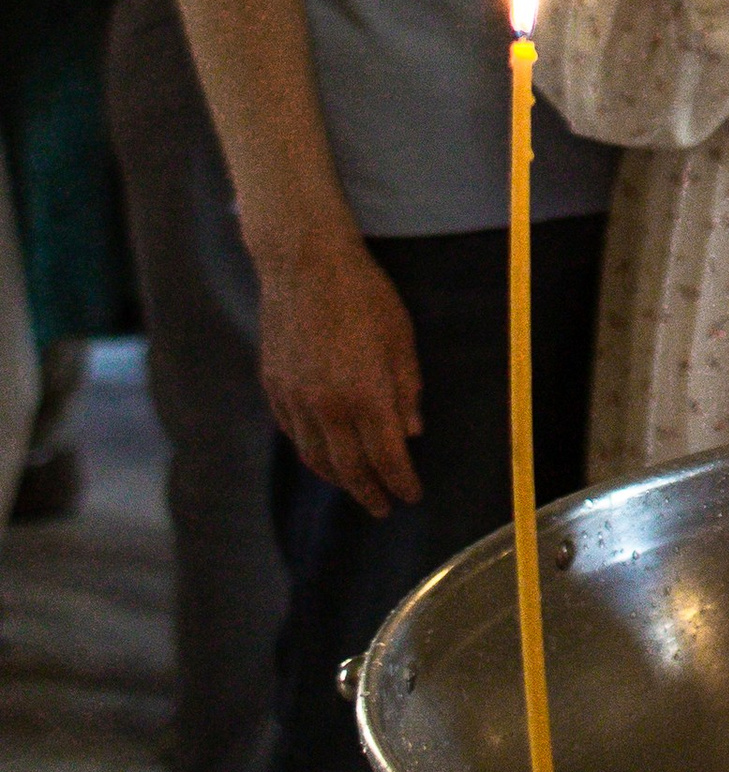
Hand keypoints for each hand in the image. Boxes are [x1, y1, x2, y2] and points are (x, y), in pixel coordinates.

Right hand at [255, 221, 422, 517]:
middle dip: (370, 493)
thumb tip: (411, 432)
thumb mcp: (401, 339)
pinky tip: (324, 453)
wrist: (305, 264)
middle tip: (384, 507)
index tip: (411, 495)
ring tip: (357, 486)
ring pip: (316, 457)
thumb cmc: (363, 295)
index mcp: (365, 395)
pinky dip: (312, 452)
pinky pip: (294, 434)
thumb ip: (407, 390)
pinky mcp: (274, 387)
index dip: (401, 482)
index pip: (386, 458)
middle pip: (349, 469)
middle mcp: (326, 406)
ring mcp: (295, 399)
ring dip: (339, 479)